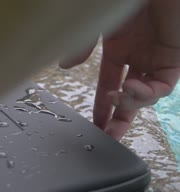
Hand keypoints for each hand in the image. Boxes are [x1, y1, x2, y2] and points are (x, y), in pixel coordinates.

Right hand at [60, 0, 179, 139]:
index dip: (102, 106)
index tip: (95, 125)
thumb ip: (81, 46)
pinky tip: (131, 87)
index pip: (108, 84)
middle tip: (109, 136)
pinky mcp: (174, 57)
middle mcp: (137, 56)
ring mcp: (156, 58)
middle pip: (130, 97)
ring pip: (148, 95)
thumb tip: (65, 66)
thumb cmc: (121, 1)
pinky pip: (164, 85)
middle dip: (120, 119)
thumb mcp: (95, 25)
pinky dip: (147, 92)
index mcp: (118, 49)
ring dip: (131, 102)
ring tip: (118, 97)